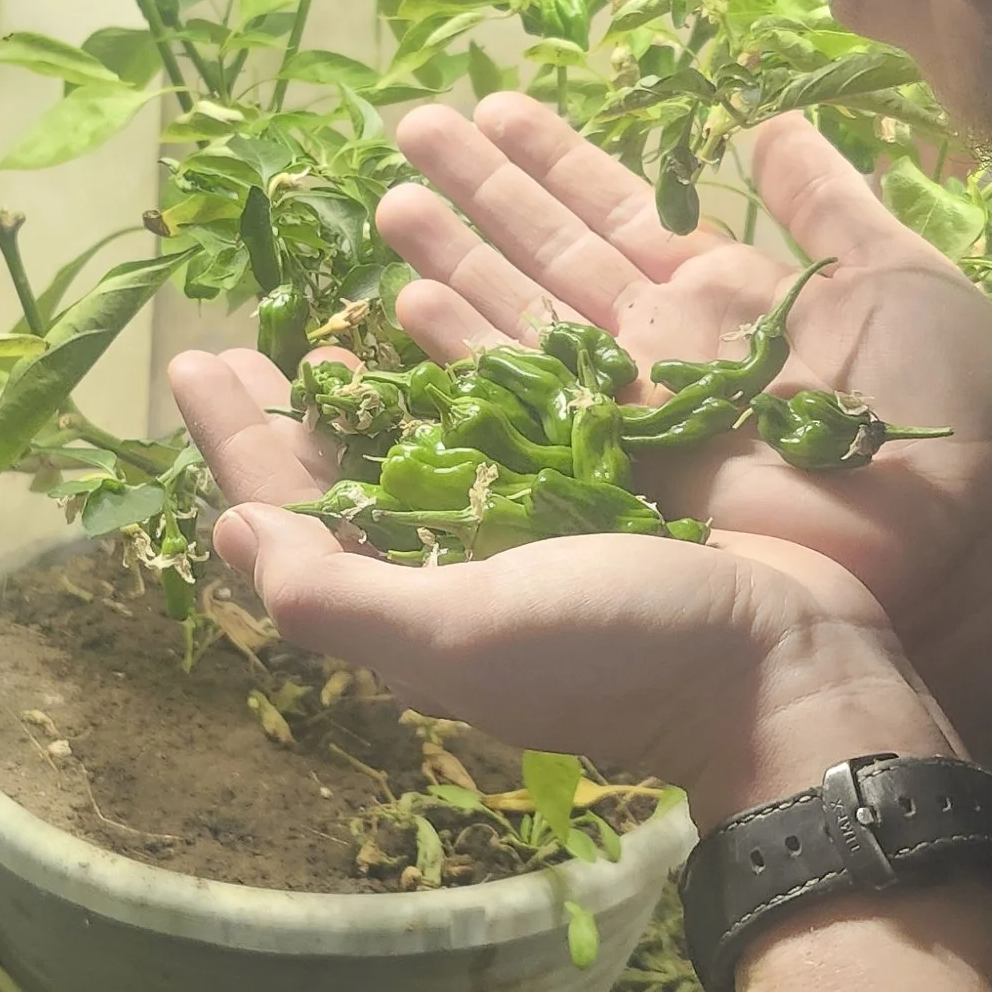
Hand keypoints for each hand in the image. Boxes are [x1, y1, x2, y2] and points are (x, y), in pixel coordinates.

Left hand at [157, 376, 946, 826]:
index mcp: (407, 612)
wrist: (790, 664)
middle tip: (235, 347)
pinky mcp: (595, 510)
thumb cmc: (625, 653)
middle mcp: (453, 578)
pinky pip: (502, 432)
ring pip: (415, 452)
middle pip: (339, 486)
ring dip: (366, 388)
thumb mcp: (467, 634)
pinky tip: (452, 340)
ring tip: (329, 327)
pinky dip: (463, 381)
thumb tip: (241, 537)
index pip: (290, 523)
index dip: (237, 447)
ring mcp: (526, 543)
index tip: (201, 361)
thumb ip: (342, 599)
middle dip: (282, 420)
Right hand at [373, 96, 991, 792]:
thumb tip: (771, 126)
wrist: (961, 545)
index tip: (495, 107)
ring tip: (390, 197)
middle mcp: (665, 346)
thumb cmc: (950, 414)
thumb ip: (828, 203)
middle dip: (482, 190)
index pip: (621, 210)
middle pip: (551, 254)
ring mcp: (633, 409)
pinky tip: (409, 302)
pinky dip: (465, 350)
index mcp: (728, 295)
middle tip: (411, 123)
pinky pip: (525, 401)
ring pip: (521, 316)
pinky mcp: (616, 469)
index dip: (557, 159)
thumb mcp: (899, 276)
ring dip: (455, 254)